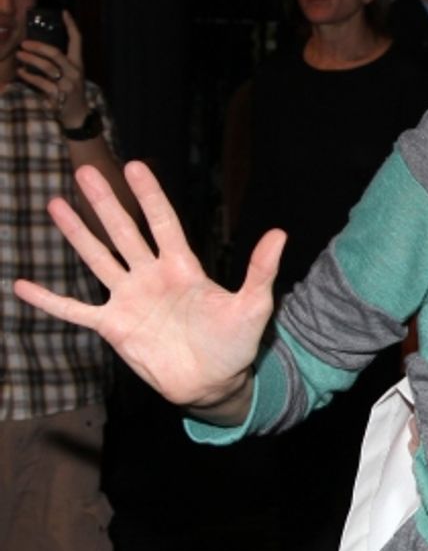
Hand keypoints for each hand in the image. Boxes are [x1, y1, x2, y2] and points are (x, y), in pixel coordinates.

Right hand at [14, 162, 285, 415]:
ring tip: (55, 204)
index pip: (163, 223)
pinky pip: (75, 311)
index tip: (135, 166)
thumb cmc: (234, 344)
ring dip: (77, 233)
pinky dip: (49, 301)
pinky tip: (22, 285)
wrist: (214, 384)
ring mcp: (129, 299)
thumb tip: (280, 233)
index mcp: (182, 267)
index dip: (150, 196)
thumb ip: (261, 270)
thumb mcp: (253, 305)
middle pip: (124, 231)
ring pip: (97, 258)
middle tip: (86, 170)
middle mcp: (151, 276)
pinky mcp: (113, 326)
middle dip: (106, 202)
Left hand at [17, 10, 88, 127]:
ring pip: (45, 67)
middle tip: (24, 43)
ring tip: (19, 55)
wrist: (77, 114)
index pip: (77, 41)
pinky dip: (28, 76)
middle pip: (55, 53)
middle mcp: (74, 72)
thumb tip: (38, 46)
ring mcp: (67, 85)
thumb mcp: (71, 74)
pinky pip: (40, 82)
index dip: (71, 25)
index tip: (63, 12)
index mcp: (78, 64)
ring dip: (29, 60)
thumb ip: (60, 61)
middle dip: (38, 46)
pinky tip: (21, 72)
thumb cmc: (70, 90)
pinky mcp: (58, 96)